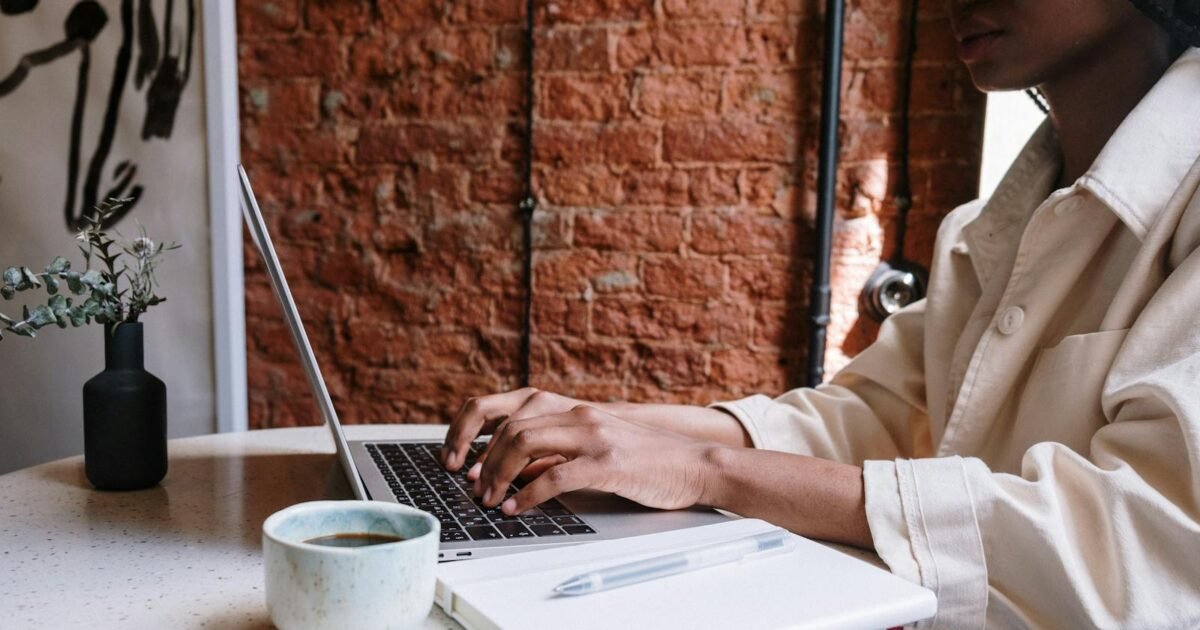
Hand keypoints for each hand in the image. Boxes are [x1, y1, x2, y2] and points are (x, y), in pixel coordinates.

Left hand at [473, 404, 714, 514]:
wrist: (694, 464)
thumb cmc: (644, 460)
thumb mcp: (592, 447)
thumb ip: (554, 453)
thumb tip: (505, 470)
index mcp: (572, 408)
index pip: (507, 406)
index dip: (472, 429)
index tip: (456, 457)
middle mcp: (579, 414)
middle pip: (510, 426)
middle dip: (481, 458)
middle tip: (472, 486)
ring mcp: (594, 435)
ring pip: (525, 443)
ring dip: (499, 474)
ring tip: (490, 498)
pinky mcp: (608, 462)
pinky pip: (556, 476)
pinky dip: (528, 494)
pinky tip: (517, 508)